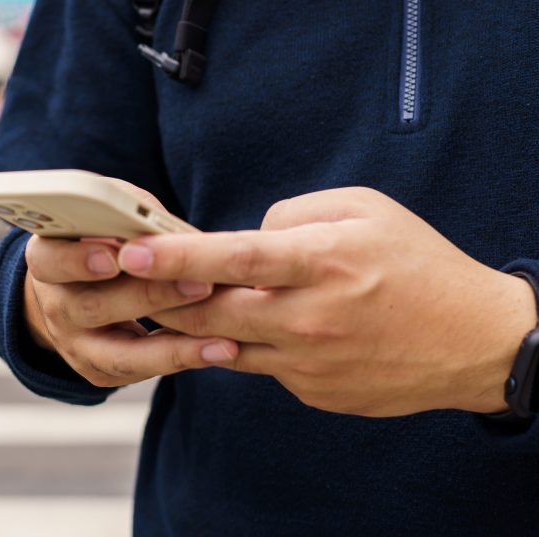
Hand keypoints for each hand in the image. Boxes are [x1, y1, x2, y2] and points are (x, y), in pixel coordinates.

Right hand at [23, 180, 238, 387]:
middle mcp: (55, 306)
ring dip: (174, 346)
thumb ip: (129, 216)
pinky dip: (182, 360)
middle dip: (150, 296)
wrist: (76, 290)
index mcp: (47, 260)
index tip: (115, 257)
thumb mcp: (105, 216)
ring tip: (220, 338)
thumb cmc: (100, 241)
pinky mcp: (99, 371)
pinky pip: (141, 372)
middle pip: (95, 306)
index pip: (52, 260)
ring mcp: (75, 345)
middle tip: (199, 284)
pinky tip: (218, 349)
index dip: (79, 260)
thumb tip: (170, 230)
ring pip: (120, 354)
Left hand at [116, 188, 536, 415]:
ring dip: (193, 324)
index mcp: (323, 263)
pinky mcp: (311, 392)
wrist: (473, 340)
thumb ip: (294, 215)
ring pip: (225, 343)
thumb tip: (246, 238)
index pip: (234, 258)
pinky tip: (249, 326)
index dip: (176, 255)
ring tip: (174, 301)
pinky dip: (242, 344)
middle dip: (162, 297)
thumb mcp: (364, 210)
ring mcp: (308, 363)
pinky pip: (258, 364)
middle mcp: (310, 318)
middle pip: (211, 311)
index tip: (132, 251)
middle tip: (128, 279)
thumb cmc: (417, 264)